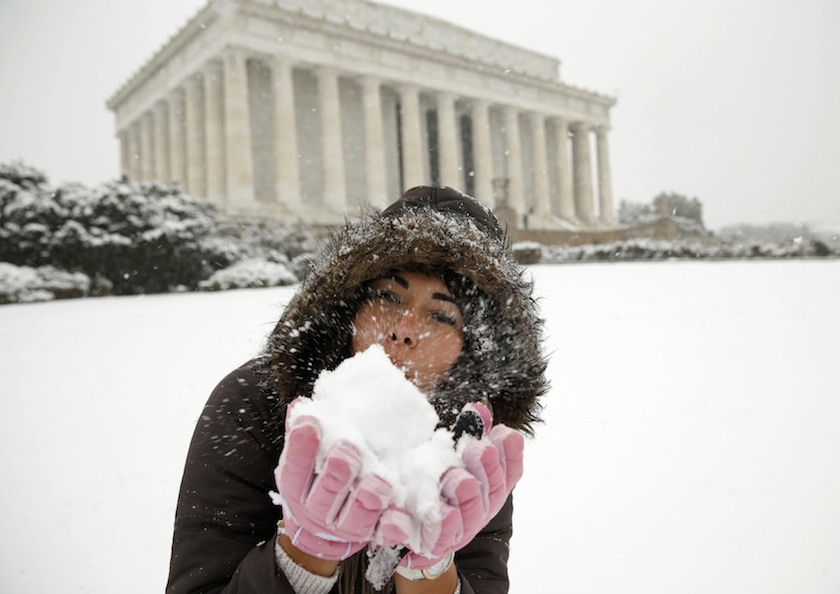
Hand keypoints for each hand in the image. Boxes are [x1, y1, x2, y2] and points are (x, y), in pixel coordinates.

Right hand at [274, 398, 393, 559]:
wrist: (320, 529)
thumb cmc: (316, 481)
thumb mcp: (304, 459)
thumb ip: (301, 433)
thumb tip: (301, 405)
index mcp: (298, 488)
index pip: (295, 469)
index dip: (301, 448)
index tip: (310, 424)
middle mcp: (317, 511)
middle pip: (326, 493)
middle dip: (338, 471)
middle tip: (349, 447)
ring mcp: (344, 527)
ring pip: (356, 517)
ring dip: (368, 498)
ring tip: (380, 479)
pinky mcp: (370, 535)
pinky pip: (383, 534)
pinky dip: (392, 525)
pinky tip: (399, 514)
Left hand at [395, 403, 524, 570]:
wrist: (408, 531)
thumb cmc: (435, 486)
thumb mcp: (452, 456)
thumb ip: (467, 434)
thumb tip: (477, 408)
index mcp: (488, 486)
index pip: (510, 471)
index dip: (511, 454)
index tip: (505, 433)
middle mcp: (481, 507)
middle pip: (494, 489)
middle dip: (489, 468)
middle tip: (479, 448)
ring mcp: (462, 528)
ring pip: (472, 512)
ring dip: (468, 493)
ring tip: (457, 477)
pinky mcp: (438, 544)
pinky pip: (444, 535)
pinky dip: (446, 522)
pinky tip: (445, 510)